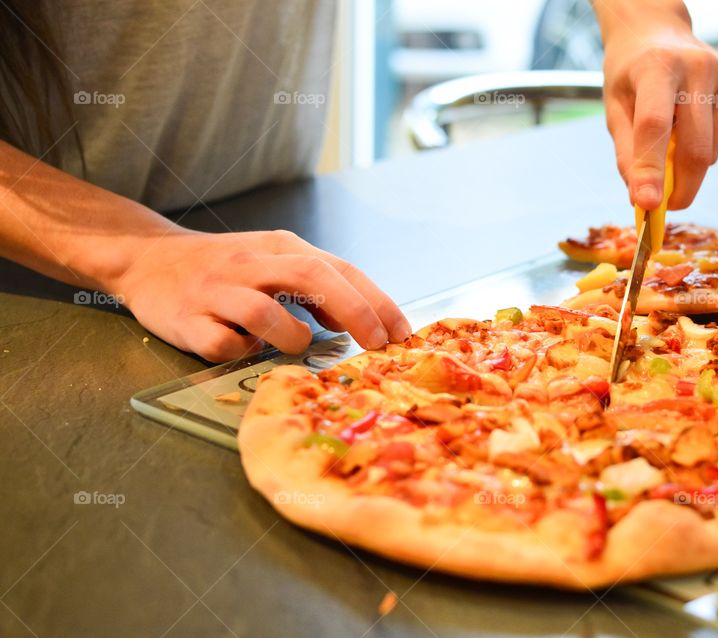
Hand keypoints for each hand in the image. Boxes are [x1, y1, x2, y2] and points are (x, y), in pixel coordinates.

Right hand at [113, 229, 410, 361]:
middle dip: (354, 312)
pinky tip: (246, 349)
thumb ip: (318, 291)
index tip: (402, 332)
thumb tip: (363, 322)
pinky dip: (242, 352)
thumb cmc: (226, 270)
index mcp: (281, 248)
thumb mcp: (276, 267)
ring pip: (265, 313)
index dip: (376, 301)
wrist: (148, 260)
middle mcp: (252, 263)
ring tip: (297, 345)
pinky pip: (223, 342)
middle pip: (312, 278)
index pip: (339, 269)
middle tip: (377, 345)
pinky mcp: (188, 320)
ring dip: (292, 337)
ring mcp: (218, 291)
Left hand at [597, 1, 717, 209]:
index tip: (647, 206)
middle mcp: (697, 66)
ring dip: (689, 165)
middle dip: (681, 188)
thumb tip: (642, 199)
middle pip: (694, 147)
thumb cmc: (632, 75)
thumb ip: (626, 153)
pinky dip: (704, 145)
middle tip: (665, 204)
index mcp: (657, 67)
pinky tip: (691, 120)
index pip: (654, 126)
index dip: (651, 170)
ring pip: (711, 150)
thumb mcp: (614, 108)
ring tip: (670, 140)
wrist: (658, 33)